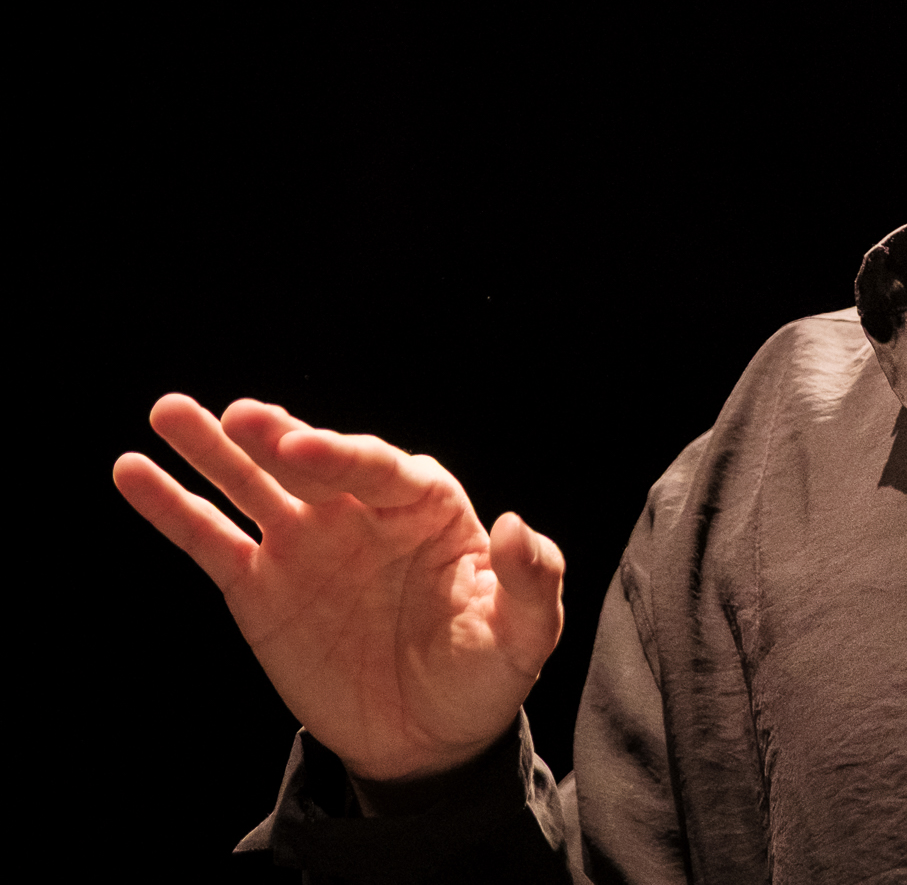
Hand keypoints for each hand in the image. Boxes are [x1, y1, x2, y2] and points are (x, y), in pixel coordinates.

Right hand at [113, 394, 565, 783]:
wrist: (427, 738)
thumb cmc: (482, 673)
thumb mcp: (523, 634)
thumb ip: (530, 579)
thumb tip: (517, 525)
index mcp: (427, 508)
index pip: (383, 469)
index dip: (343, 456)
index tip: (300, 446)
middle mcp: (360, 511)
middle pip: (314, 463)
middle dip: (278, 438)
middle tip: (240, 417)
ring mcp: (304, 544)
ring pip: (252, 485)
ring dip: (212, 448)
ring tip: (170, 412)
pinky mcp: (259, 586)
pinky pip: (210, 539)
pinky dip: (171, 506)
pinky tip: (134, 470)